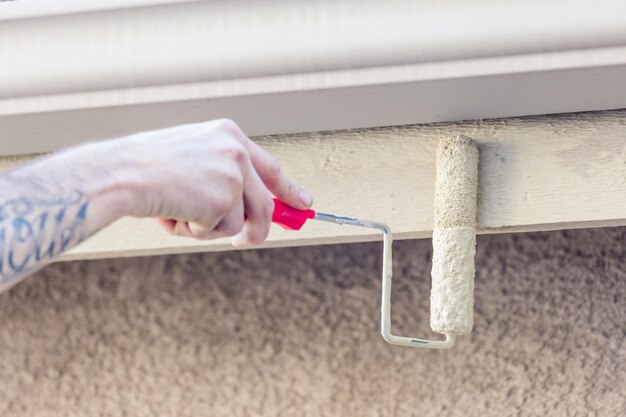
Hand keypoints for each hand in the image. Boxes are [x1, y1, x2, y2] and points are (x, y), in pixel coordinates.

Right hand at [108, 119, 312, 246]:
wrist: (121, 172)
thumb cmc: (146, 167)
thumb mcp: (191, 157)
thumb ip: (221, 175)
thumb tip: (244, 210)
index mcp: (228, 135)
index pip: (270, 167)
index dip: (289, 189)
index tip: (304, 204)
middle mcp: (236, 152)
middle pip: (265, 204)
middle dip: (259, 230)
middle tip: (247, 241)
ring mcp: (232, 175)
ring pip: (240, 222)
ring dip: (210, 229)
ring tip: (179, 212)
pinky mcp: (223, 199)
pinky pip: (219, 231)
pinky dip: (196, 232)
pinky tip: (174, 213)